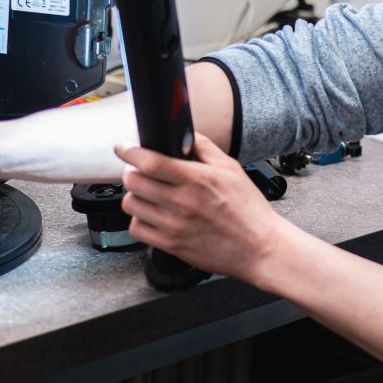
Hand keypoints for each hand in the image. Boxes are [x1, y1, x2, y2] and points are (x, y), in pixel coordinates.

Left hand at [117, 136, 285, 284]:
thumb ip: (204, 148)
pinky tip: (152, 214)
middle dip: (131, 172)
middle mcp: (182, 203)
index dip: (130, 151)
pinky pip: (137, 229)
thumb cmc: (248, 209)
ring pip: (131, 205)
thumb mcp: (231, 169)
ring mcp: (174, 226)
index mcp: (197, 179)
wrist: (259, 247)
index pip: (151, 162)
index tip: (123, 147)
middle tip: (138, 171)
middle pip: (134, 182)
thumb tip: (183, 135)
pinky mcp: (171, 245)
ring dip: (134, 195)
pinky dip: (139, 219)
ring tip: (146, 193)